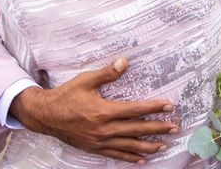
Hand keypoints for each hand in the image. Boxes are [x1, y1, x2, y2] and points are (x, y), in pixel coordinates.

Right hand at [12, 58, 178, 163]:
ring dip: (149, 146)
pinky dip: (130, 157)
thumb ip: (107, 73)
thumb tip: (124, 61)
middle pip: (137, 130)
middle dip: (158, 129)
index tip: (169, 106)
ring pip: (129, 146)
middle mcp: (104, 129)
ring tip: (164, 145)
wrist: (45, 116)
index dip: (154, 107)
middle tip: (175, 127)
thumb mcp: (85, 80)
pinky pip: (116, 155)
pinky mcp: (95, 148)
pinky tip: (142, 159)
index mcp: (103, 111)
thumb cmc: (66, 96)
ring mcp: (100, 141)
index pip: (135, 110)